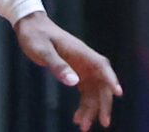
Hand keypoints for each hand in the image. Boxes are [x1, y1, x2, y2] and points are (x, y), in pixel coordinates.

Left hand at [17, 13, 121, 128]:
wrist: (30, 26)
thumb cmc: (36, 36)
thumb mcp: (43, 51)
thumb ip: (58, 66)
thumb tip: (74, 83)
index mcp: (81, 53)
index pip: (102, 67)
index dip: (111, 80)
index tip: (118, 94)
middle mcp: (85, 60)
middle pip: (101, 82)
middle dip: (104, 103)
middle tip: (103, 122)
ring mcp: (81, 66)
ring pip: (93, 89)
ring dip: (92, 108)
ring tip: (84, 126)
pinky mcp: (75, 71)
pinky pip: (84, 90)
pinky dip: (83, 104)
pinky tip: (77, 117)